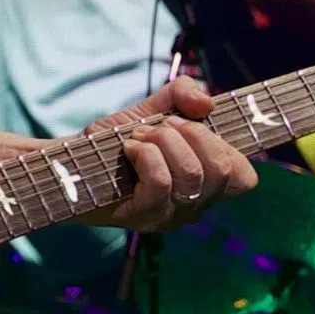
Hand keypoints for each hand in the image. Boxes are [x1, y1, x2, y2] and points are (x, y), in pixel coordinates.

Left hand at [83, 76, 258, 231]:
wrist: (70, 164)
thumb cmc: (115, 142)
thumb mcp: (152, 108)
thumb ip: (182, 95)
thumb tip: (205, 103)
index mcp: (205, 183)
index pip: (244, 178)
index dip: (229, 146)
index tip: (195, 123)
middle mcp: (193, 205)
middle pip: (222, 169)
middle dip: (191, 133)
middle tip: (159, 127)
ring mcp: (170, 216)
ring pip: (191, 174)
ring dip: (162, 141)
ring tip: (138, 136)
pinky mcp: (143, 218)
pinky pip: (161, 183)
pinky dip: (146, 155)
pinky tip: (129, 148)